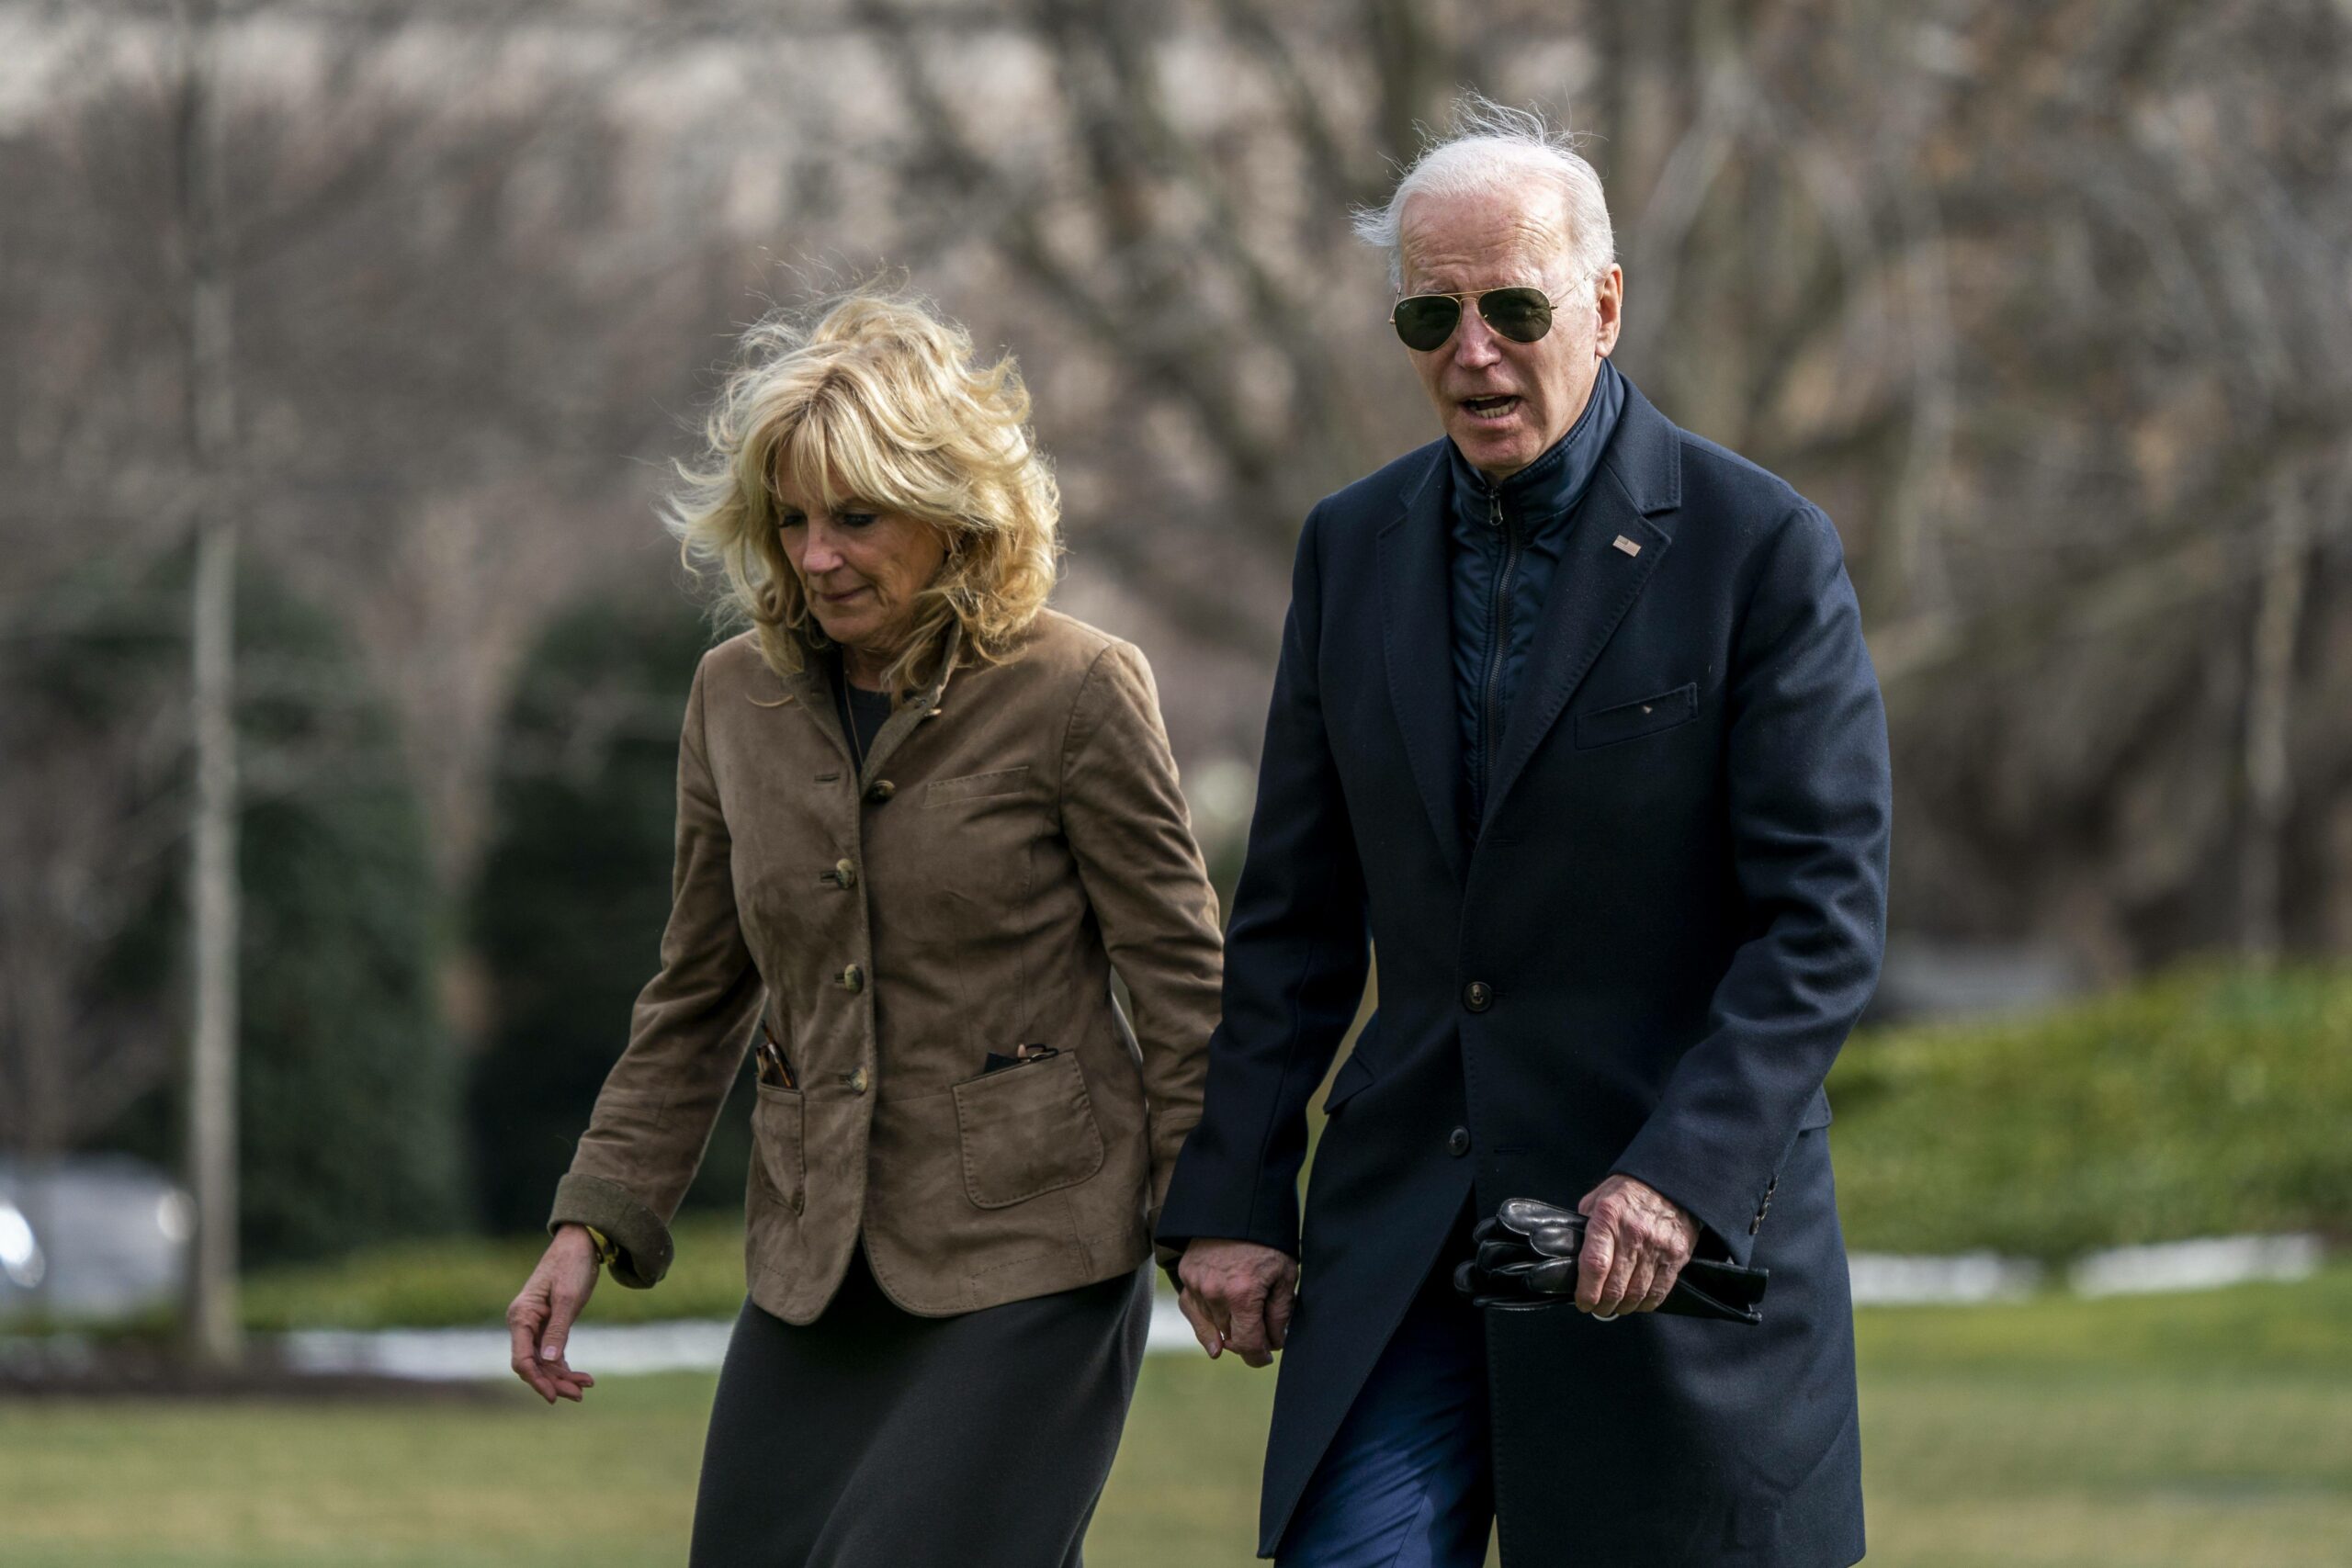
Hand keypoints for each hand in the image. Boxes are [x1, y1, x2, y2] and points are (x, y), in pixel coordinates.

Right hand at [507, 1224, 601, 1402]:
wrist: (580, 1242)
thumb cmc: (571, 1265)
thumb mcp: (567, 1298)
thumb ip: (557, 1330)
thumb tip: (547, 1362)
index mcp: (521, 1316)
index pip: (521, 1359)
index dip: (536, 1380)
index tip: (554, 1396)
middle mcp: (523, 1323)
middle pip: (533, 1364)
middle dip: (554, 1382)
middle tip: (579, 1395)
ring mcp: (535, 1325)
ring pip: (543, 1361)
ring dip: (561, 1377)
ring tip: (585, 1388)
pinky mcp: (549, 1325)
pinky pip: (552, 1353)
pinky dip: (565, 1365)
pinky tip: (581, 1377)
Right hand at [1174, 1238, 1297, 1368]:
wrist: (1240, 1203)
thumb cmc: (1269, 1239)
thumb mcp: (1286, 1274)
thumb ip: (1280, 1313)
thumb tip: (1274, 1342)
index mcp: (1243, 1294)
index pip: (1248, 1344)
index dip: (1259, 1356)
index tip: (1266, 1357)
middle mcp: (1215, 1293)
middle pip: (1230, 1337)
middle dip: (1247, 1340)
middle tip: (1262, 1333)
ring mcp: (1197, 1283)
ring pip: (1210, 1326)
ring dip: (1226, 1330)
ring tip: (1240, 1329)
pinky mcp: (1186, 1274)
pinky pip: (1192, 1308)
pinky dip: (1202, 1321)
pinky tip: (1212, 1334)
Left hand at [1573, 1175, 1696, 1317]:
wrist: (1669, 1182)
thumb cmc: (1628, 1192)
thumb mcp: (1597, 1200)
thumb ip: (1585, 1227)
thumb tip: (1573, 1257)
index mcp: (1608, 1218)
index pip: (1595, 1265)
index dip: (1587, 1291)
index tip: (1583, 1302)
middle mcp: (1633, 1233)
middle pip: (1615, 1285)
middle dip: (1603, 1304)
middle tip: (1597, 1309)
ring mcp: (1657, 1246)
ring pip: (1637, 1292)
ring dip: (1623, 1307)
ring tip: (1615, 1307)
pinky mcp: (1677, 1255)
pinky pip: (1660, 1290)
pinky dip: (1646, 1303)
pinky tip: (1637, 1303)